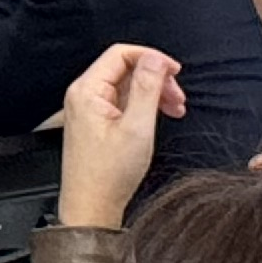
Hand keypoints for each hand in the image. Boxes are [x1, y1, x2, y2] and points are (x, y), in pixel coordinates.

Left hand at [60, 45, 180, 229]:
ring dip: (154, 92)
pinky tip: (160, 117)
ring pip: (127, 86)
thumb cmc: (107, 176)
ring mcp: (89, 109)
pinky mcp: (96, 122)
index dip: (151, 58)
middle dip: (156, 78)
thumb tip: (155, 59)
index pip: (120, 54)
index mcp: (87, 91)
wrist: (91, 209)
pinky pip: (123, 102)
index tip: (174, 71)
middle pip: (125, 68)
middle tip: (178, 97)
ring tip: (175, 109)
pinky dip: (144, 106)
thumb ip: (146, 88)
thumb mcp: (136, 127)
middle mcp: (83, 96)